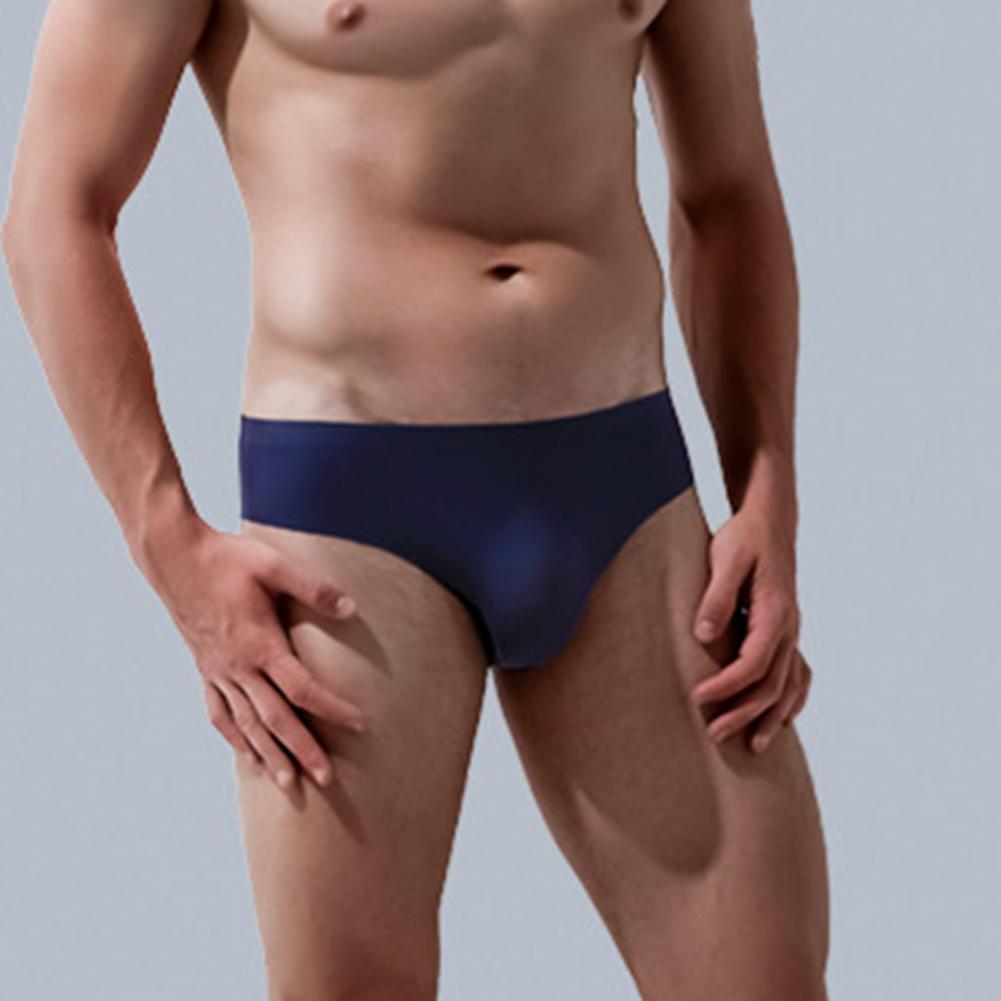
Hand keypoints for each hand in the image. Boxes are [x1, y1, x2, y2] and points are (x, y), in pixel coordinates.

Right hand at [150, 521, 365, 789]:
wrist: (175, 557)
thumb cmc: (227, 558)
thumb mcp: (274, 565)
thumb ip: (314, 588)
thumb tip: (352, 607)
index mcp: (260, 644)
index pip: (303, 689)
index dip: (332, 708)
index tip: (360, 722)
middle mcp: (238, 666)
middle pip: (275, 719)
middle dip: (301, 750)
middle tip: (325, 778)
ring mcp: (218, 671)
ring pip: (246, 724)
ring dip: (268, 754)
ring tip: (287, 782)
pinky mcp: (205, 668)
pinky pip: (219, 712)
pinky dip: (234, 737)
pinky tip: (246, 754)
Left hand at [689, 501, 810, 752]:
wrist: (769, 520)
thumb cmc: (744, 537)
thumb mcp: (726, 559)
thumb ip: (717, 596)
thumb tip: (704, 634)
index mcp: (776, 613)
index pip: (753, 664)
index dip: (727, 686)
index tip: (698, 698)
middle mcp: (790, 627)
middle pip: (772, 684)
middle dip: (744, 713)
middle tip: (714, 734)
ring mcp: (793, 631)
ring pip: (790, 685)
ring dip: (772, 717)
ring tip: (753, 746)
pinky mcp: (788, 630)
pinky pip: (799, 674)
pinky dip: (792, 700)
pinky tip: (782, 720)